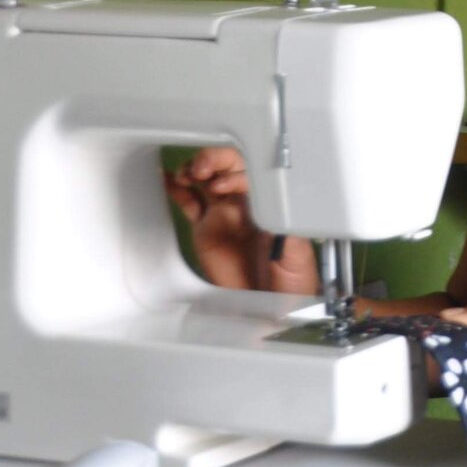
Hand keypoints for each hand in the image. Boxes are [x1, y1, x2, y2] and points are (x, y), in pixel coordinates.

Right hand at [163, 146, 316, 293]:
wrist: (272, 306)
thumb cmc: (293, 282)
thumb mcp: (298, 255)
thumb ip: (287, 232)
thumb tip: (279, 210)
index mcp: (271, 206)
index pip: (253, 176)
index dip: (236, 175)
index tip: (225, 186)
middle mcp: (248, 205)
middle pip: (230, 167)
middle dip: (214, 159)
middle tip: (201, 167)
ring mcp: (225, 214)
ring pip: (208, 179)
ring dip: (196, 168)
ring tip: (187, 174)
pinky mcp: (207, 228)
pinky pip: (191, 202)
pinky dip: (178, 188)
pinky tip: (168, 179)